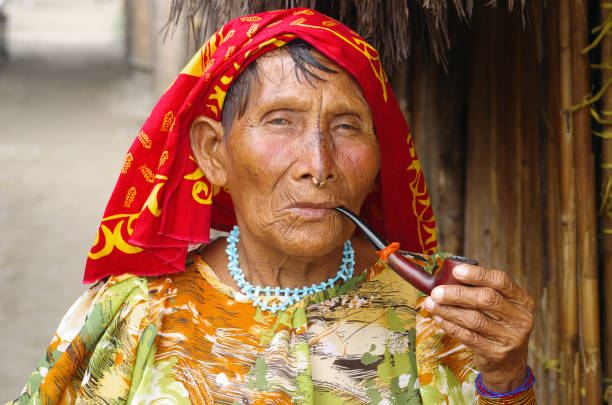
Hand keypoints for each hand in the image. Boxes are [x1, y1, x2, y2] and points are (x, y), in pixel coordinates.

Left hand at [423, 264, 534, 392]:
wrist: (509, 364)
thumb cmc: (498, 326)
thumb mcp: (501, 307)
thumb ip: (482, 291)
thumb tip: (448, 278)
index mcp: (522, 300)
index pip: (501, 281)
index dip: (478, 274)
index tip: (456, 271)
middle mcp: (520, 318)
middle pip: (486, 299)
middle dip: (457, 294)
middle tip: (436, 292)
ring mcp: (509, 337)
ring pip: (474, 319)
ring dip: (448, 310)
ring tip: (430, 303)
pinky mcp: (496, 353)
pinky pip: (467, 336)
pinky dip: (449, 325)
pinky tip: (438, 317)